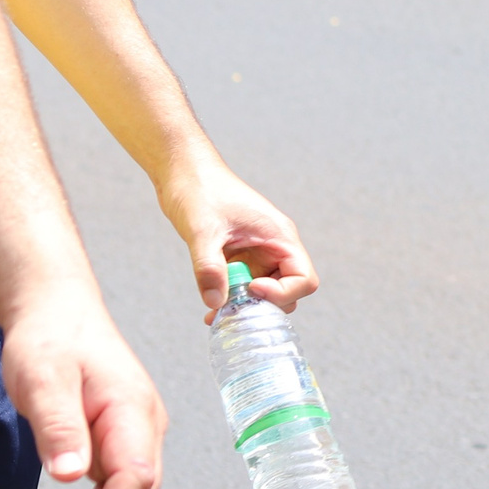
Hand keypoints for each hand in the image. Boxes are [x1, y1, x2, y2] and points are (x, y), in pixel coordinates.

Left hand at [0, 281, 163, 488]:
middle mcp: (144, 421)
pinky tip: (68, 466)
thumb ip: (59, 428)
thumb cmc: (53, 339)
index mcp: (131, 407)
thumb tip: (70, 474)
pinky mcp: (121, 433)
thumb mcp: (44, 381)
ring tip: (64, 462)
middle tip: (65, 472)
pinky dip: (101, 484)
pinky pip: (117, 472)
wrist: (59, 313)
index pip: (137, 475)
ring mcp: (136, 428)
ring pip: (131, 482)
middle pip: (143, 484)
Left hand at [158, 159, 316, 322]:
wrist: (184, 173)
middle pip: (288, 291)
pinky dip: (232, 302)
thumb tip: (214, 304)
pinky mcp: (239, 258)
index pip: (303, 278)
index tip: (250, 289)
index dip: (282, 292)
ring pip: (265, 293)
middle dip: (263, 306)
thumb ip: (209, 268)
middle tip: (232, 310)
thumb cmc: (200, 190)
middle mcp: (274, 247)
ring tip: (217, 314)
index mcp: (279, 236)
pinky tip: (211, 307)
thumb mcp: (202, 230)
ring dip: (246, 307)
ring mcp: (257, 254)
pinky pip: (244, 288)